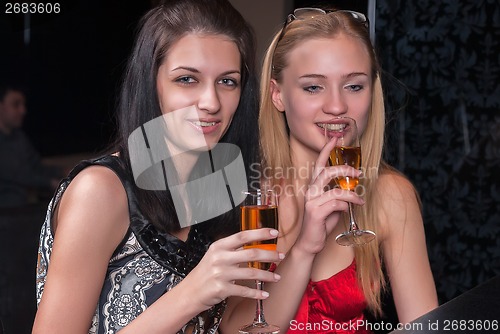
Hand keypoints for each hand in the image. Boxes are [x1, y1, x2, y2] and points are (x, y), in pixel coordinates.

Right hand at [180, 228, 281, 309]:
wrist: (190, 291)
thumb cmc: (206, 272)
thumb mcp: (215, 255)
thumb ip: (233, 249)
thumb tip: (256, 243)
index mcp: (219, 246)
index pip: (242, 236)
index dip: (260, 233)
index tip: (274, 232)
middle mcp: (220, 258)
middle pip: (251, 254)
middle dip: (269, 255)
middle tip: (280, 256)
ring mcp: (220, 274)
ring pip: (251, 274)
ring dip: (267, 276)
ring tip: (277, 277)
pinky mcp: (221, 289)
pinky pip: (244, 291)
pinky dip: (256, 293)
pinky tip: (264, 294)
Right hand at [294, 137, 363, 254]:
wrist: (310, 243)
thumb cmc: (321, 224)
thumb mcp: (332, 207)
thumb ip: (339, 196)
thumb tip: (352, 190)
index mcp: (313, 187)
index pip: (318, 165)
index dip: (326, 151)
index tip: (335, 139)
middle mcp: (310, 192)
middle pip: (326, 172)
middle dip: (344, 169)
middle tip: (358, 173)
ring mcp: (311, 202)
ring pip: (336, 190)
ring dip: (352, 194)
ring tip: (360, 200)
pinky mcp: (315, 212)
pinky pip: (336, 204)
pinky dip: (346, 206)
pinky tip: (349, 210)